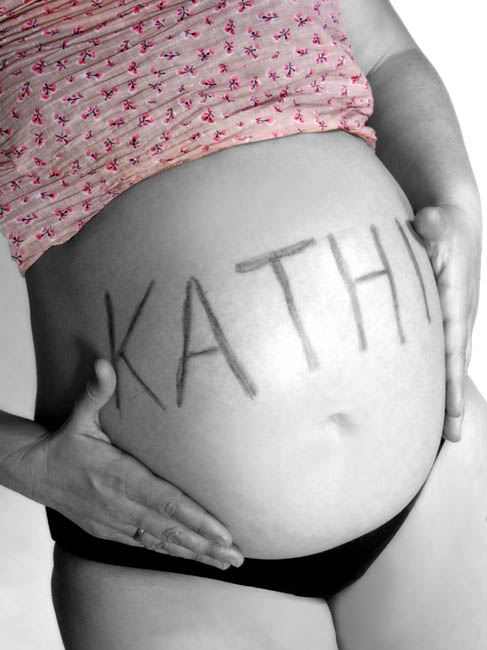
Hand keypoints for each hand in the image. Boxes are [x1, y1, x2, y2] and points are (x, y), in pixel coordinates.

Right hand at [30, 359, 243, 569]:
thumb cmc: (65, 443)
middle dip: (205, 544)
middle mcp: (121, 505)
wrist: (36, 472)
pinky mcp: (109, 531)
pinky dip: (170, 553)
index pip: (167, 502)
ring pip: (161, 543)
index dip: (196, 519)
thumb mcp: (79, 416)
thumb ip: (97, 393)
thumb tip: (104, 364)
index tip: (223, 531)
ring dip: (194, 554)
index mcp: (121, 477)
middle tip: (236, 556)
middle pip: (170, 530)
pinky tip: (191, 559)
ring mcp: (115, 522)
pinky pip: (145, 546)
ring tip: (224, 563)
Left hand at [413, 201, 481, 441]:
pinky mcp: (443, 319)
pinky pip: (441, 354)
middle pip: (454, 365)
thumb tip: (428, 221)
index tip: (451, 409)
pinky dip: (438, 378)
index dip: (451, 379)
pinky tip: (430, 399)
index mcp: (457, 299)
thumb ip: (434, 225)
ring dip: (445, 396)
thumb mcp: (439, 219)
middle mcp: (459, 315)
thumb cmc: (443, 222)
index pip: (452, 346)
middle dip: (452, 401)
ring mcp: (452, 319)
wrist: (454, 221)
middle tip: (448, 438)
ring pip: (449, 364)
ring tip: (442, 433)